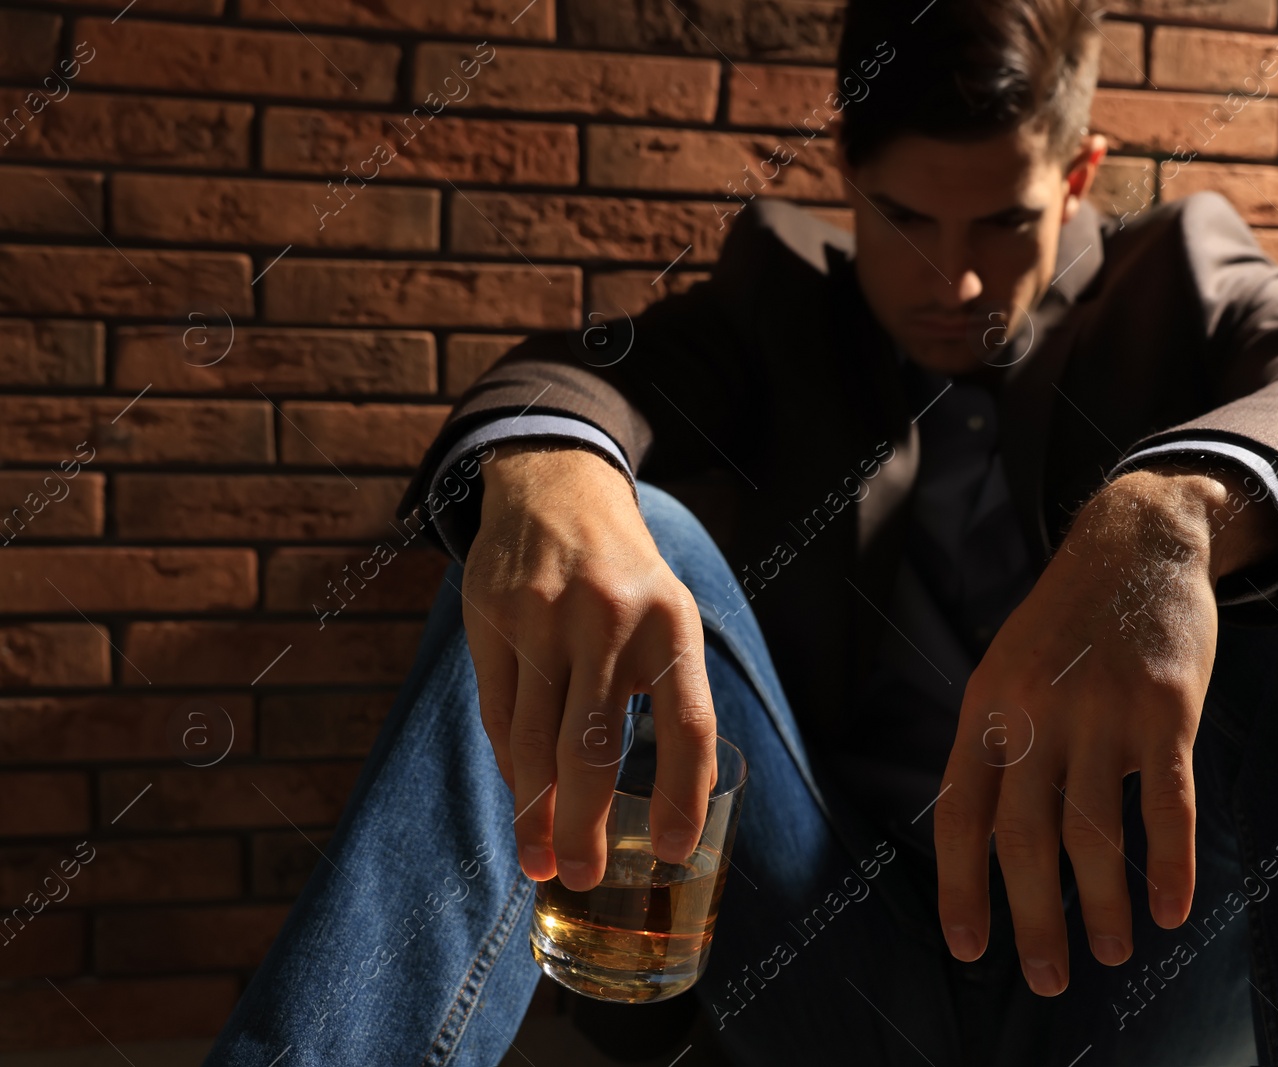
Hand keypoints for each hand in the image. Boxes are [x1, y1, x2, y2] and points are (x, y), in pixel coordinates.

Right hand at [464, 443, 717, 889]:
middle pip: (593, 748)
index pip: (688, 725)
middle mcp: (610, 620)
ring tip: (540, 862)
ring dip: (534, 812)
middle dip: (584, 826)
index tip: (675, 852)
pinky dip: (511, 765)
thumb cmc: (625, 581)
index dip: (685, 795)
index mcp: (672, 625)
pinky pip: (498, 713)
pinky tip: (521, 797)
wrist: (556, 491)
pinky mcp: (491, 618)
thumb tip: (666, 814)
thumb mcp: (668, 619)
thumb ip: (667, 697)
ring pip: (535, 740)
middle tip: (580, 877)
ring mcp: (543, 617)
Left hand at [933, 463, 1277, 994]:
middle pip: (1024, 839)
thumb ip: (997, 744)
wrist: (1137, 540)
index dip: (961, 888)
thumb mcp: (1006, 668)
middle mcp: (1035, 714)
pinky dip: (1171, 865)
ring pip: (1093, 833)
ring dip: (1102, 907)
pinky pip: (1168, 804)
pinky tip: (1173, 911)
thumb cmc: (1069, 620)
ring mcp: (1100, 710)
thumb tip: (987, 840)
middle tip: (1047, 980)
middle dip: (1034, 920)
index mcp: (986, 708)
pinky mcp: (1165, 707)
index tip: (971, 948)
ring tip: (1113, 952)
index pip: (961, 815)